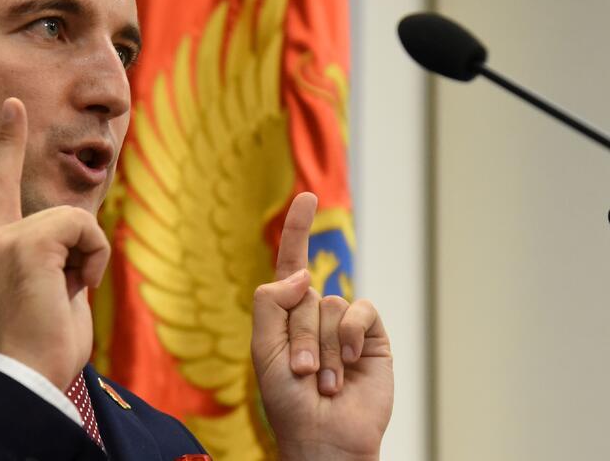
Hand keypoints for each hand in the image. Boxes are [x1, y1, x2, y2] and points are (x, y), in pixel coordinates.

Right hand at [0, 97, 110, 390]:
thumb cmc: (42, 347)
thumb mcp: (50, 290)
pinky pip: (82, 225)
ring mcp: (3, 238)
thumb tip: (83, 237)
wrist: (27, 377)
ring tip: (68, 294)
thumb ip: (58, 256)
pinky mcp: (25, 241)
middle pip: (64, 215)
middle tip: (66, 297)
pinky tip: (78, 285)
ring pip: (75, 220)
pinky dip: (94, 255)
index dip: (8, 143)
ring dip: (88, 259)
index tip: (13, 105)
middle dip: (84, 255)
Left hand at [251, 193, 393, 460]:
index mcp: (286, 314)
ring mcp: (344, 324)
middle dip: (299, 336)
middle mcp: (315, 313)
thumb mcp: (263, 349)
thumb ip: (271, 303)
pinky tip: (348, 366)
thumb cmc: (288, 401)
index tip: (306, 197)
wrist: (324, 437)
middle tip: (302, 374)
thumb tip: (303, 275)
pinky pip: (359, 312)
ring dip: (323, 347)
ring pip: (329, 305)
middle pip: (303, 294)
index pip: (292, 262)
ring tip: (324, 382)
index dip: (297, 229)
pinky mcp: (371, 336)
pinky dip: (349, 337)